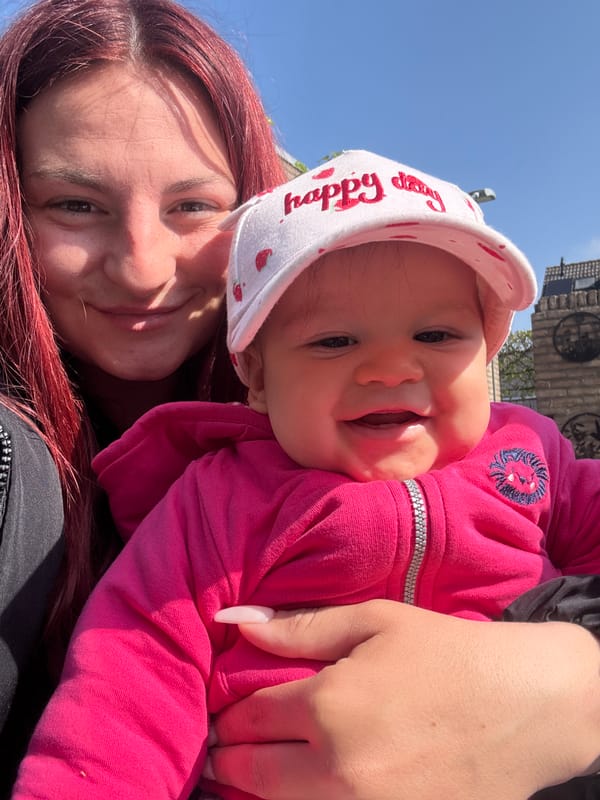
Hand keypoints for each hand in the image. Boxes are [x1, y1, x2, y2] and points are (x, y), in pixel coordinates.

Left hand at [207, 600, 599, 799]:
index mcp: (327, 705)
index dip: (227, 716)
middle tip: (223, 747)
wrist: (526, 706)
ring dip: (259, 786)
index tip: (222, 713)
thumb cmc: (447, 652)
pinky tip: (307, 783)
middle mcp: (336, 767)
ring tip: (254, 766)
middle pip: (252, 773)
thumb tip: (233, 623)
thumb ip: (299, 626)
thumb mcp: (373, 621)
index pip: (248, 718)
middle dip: (229, 757)